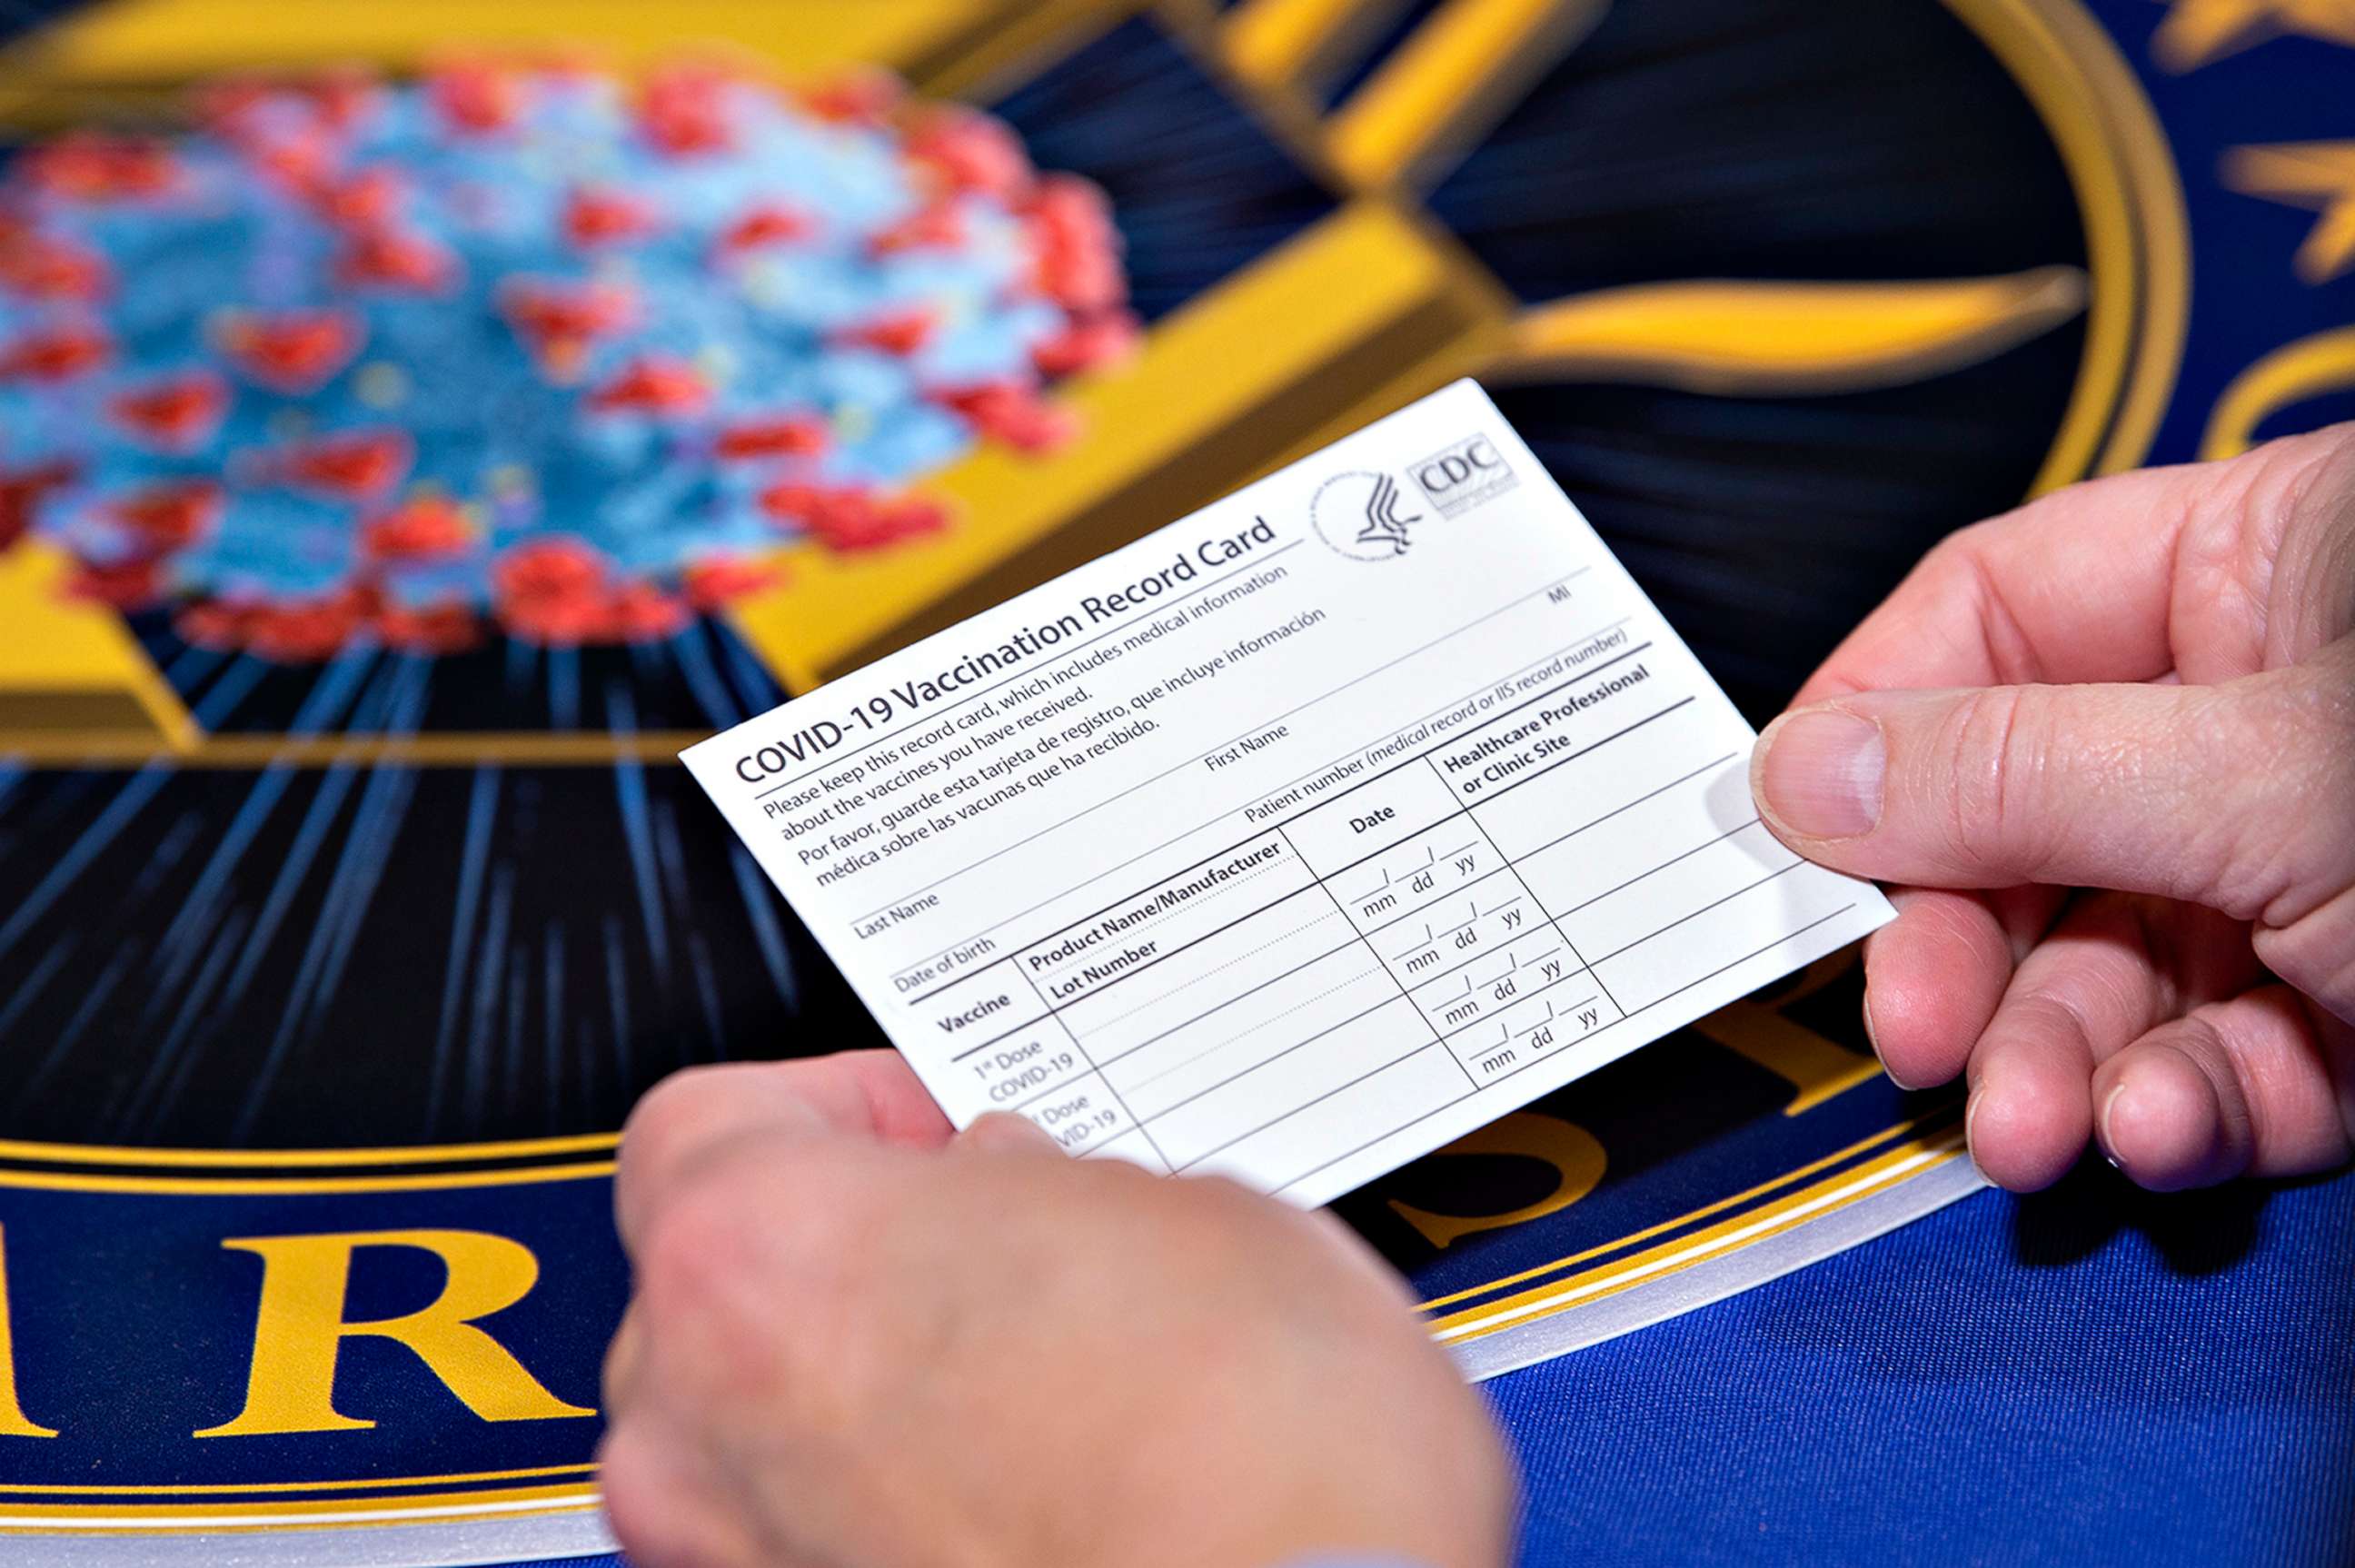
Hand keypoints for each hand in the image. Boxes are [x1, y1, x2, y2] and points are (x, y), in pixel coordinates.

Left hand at [599, 1050, 1514, 1567]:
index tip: (939, 1125)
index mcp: (754, 1252)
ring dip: (875, 1386)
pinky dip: (900, 1501)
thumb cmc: (1245, 1459)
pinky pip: (821, 1534)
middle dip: (861, 1255)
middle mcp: (700, 1422)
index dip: (849, 1109)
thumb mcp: (1181, 1212)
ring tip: (1045, 1372)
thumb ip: (1044, 1182)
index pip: (711, 1122)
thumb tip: (1030, 1194)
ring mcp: (745, 1557)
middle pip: (723, 1286)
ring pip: (765, 1427)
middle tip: (1003, 1241)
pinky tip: (1036, 1477)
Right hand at [1749, 425, 2353, 1191]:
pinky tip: (2169, 1135)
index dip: (1882, 722)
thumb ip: (2019, 772)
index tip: (1801, 833)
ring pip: (2123, 962)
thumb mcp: (2262, 775)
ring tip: (2040, 1130)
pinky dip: (2190, 1108)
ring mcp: (2314, 865)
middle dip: (1974, 949)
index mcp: (2256, 574)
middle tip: (1919, 1033)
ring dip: (2065, 1059)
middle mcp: (2267, 714)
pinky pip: (2231, 1052)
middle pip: (2035, 819)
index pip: (1994, 617)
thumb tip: (1808, 765)